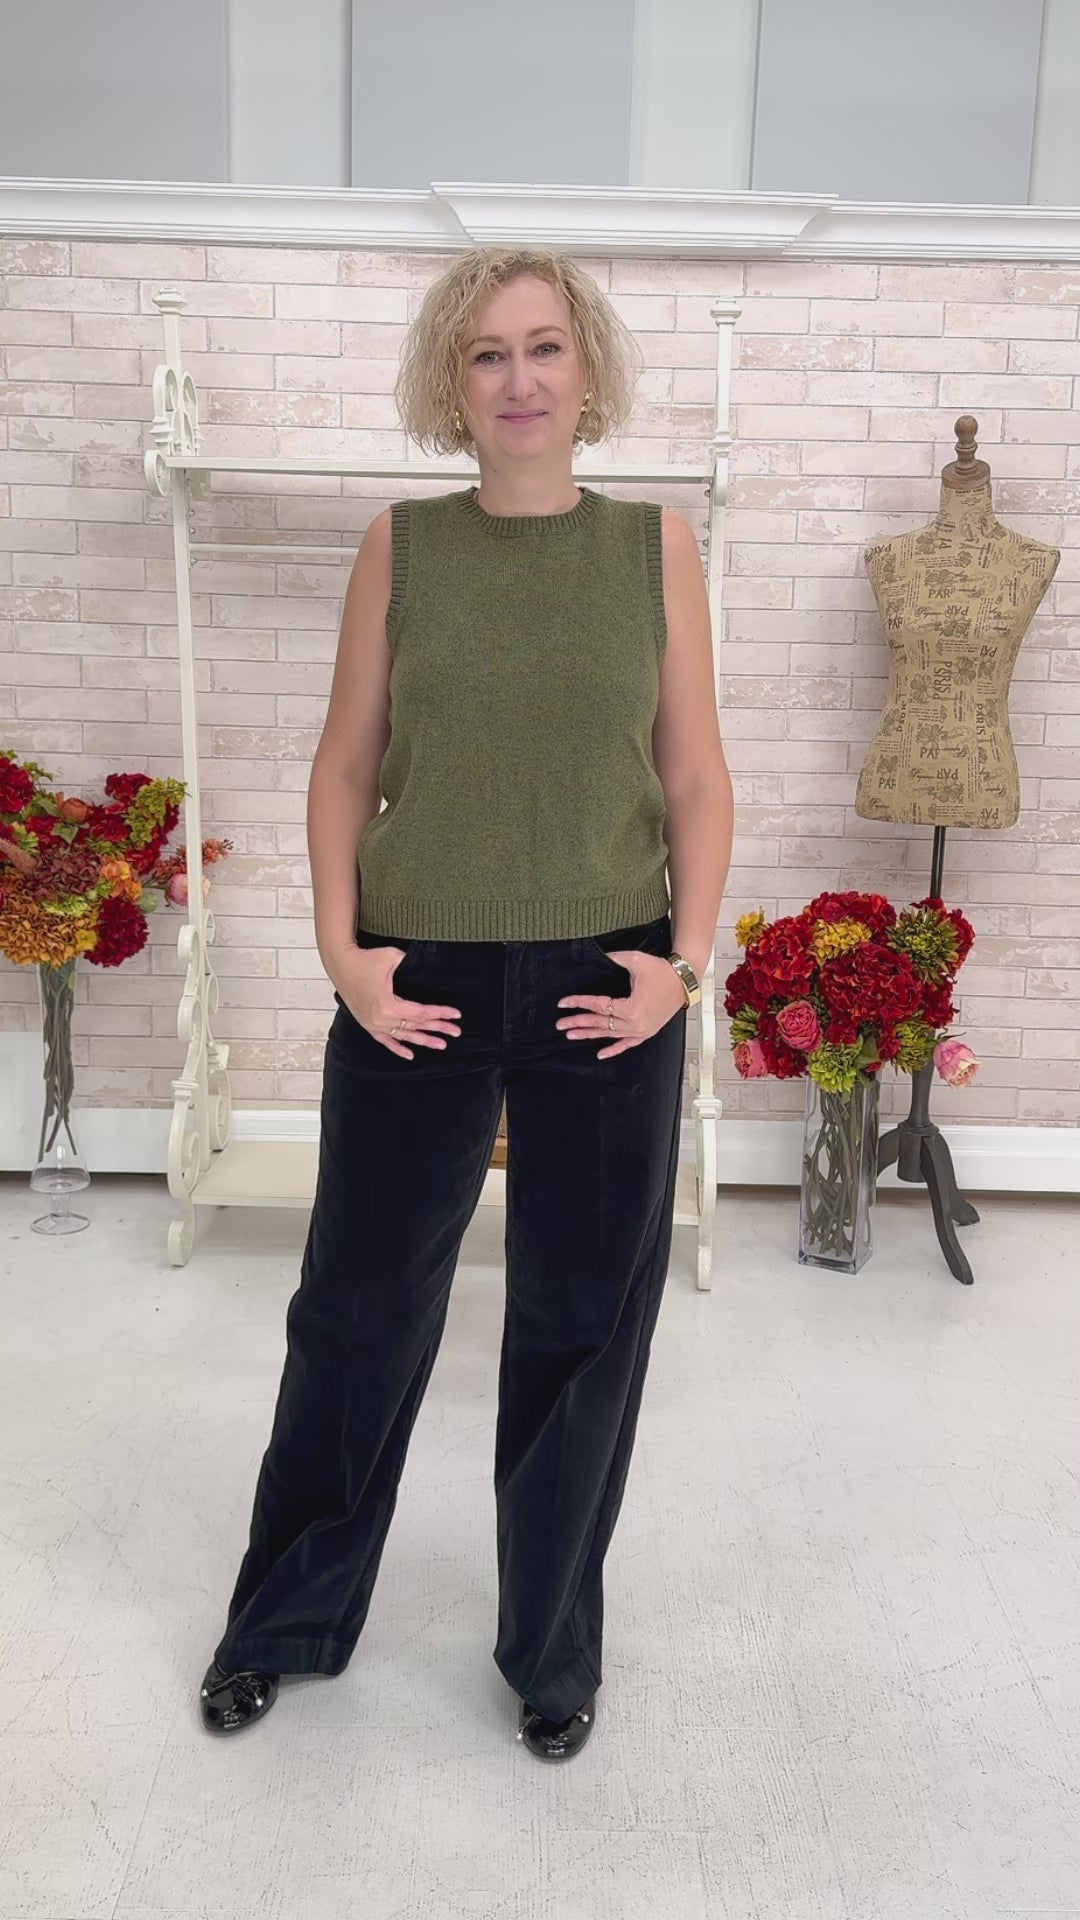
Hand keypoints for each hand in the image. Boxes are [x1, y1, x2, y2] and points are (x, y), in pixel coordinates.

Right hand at [330, 945, 460, 1060]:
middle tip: (456, 1032)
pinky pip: (384, 1040)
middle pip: (415, 1026)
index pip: (421, 1013)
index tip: (456, 1015)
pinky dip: (397, 1048)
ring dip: (423, 1040)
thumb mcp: (392, 957)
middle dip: (438, 1028)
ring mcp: (373, 1024)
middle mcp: (381, 1019)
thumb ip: (412, 965)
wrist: (340, 963)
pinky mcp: (367, 1023)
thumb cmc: (365, 959)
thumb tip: (427, 966)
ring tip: (441, 1045)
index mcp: (388, 1005)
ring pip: (403, 1036)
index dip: (440, 1013)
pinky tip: (410, 1055)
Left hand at [556, 951, 687, 1059]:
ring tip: (571, 1035)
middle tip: (560, 1024)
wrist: (684, 980)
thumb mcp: (636, 960)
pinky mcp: (647, 1032)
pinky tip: (600, 1054)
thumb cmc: (662, 971)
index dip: (579, 1003)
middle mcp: (635, 1023)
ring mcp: (641, 1030)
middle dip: (578, 1023)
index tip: (563, 1003)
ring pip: (610, 1035)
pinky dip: (614, 1050)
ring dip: (590, 1035)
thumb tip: (598, 956)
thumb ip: (614, 959)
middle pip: (600, 1024)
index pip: (598, 1006)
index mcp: (631, 1008)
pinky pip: (627, 1044)